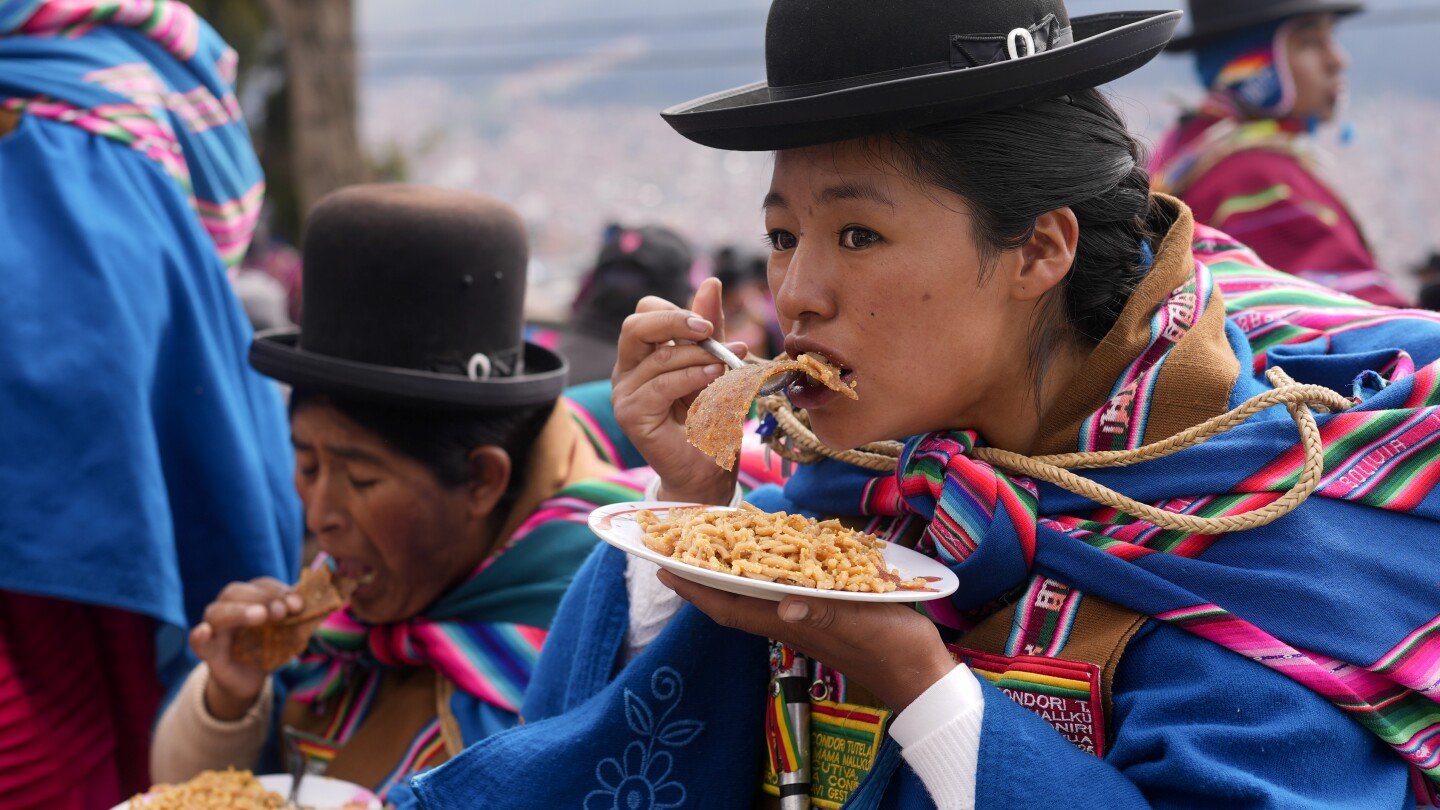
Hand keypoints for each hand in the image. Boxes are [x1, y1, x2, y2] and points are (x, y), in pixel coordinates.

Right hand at [189, 578, 303, 720]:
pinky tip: (205, 631)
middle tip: (281, 612)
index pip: (260, 585)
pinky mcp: (208, 652)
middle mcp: (228, 609)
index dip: (278, 590)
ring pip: (217, 612)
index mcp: (248, 599)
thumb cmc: (268, 648)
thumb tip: (321, 603)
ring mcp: (215, 629)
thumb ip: (297, 617)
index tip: (297, 603)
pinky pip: (196, 641)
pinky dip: (199, 635)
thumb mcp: (286, 631)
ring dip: (240, 611)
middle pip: (235, 592)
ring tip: (260, 616)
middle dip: (262, 598)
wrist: (250, 680)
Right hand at [612, 277, 748, 504]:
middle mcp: (628, 370)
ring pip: (656, 356)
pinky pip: (659, 385)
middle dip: (674, 320)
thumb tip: (711, 282)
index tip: (710, 324)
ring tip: (724, 366)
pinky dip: (690, 378)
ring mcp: (625, 393)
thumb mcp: (717, 367)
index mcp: (645, 354)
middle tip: (708, 329)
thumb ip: (711, 332)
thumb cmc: (712, 420)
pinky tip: (713, 378)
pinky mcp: (630, 415)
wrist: (709, 471)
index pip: (645, 312)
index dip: (675, 311)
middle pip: (636, 325)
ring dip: (696, 357)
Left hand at [657, 570, 955, 712]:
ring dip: (730, 575)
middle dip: (703, 578)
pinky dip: (766, 575)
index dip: (696, 589)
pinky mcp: (823, 617)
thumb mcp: (864, 624)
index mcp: (791, 622)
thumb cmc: (894, 649)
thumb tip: (786, 606)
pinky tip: (771, 559)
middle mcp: (790, 621)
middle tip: (680, 549)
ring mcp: (805, 620)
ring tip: (713, 548)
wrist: (922, 676)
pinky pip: (781, 594)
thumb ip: (825, 614)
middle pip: (733, 600)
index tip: (666, 568)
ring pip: (754, 596)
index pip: (730, 606)